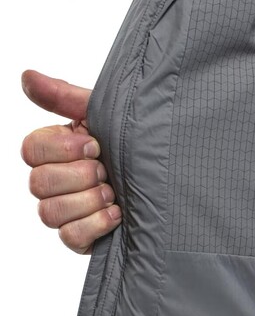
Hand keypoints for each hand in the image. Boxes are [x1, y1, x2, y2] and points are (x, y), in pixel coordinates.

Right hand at [21, 70, 121, 254]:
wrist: (166, 182)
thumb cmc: (134, 149)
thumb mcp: (105, 119)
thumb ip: (66, 98)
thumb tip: (27, 77)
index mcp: (57, 151)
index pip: (31, 150)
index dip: (62, 149)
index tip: (95, 146)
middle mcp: (54, 182)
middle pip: (39, 183)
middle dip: (80, 176)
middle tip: (106, 172)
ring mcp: (65, 212)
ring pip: (50, 212)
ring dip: (87, 201)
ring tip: (113, 194)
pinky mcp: (80, 237)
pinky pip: (70, 236)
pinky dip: (95, 224)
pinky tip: (117, 214)